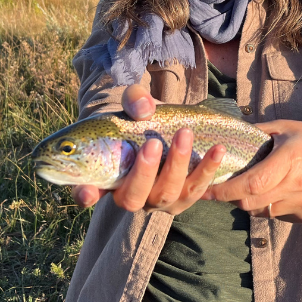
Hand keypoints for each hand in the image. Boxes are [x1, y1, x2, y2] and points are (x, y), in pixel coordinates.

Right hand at [71, 84, 224, 213]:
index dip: (84, 194)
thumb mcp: (134, 105)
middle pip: (133, 197)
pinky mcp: (183, 198)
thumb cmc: (141, 119)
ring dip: (178, 165)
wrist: (168, 129)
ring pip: (167, 193)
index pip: (87, 191)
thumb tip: (145, 108)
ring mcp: (157, 200)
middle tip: (153, 143)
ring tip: (185, 135)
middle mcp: (129, 195)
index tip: (87, 191)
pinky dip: (208, 169)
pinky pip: (197, 189)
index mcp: (104, 176)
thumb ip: (134, 101)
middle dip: (144, 172)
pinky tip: (217, 150)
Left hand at [203, 120, 301, 222]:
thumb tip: (225, 136)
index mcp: (290, 160)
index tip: (207, 189)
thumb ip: (256, 133)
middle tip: (223, 188)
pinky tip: (277, 191)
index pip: (250, 184)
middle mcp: (298, 185)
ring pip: (262, 212)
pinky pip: (277, 216)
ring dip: (251, 202)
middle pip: (251, 202)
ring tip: (253, 186)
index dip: (225, 190)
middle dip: (232, 197)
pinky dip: (269, 206)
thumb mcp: (286, 127)